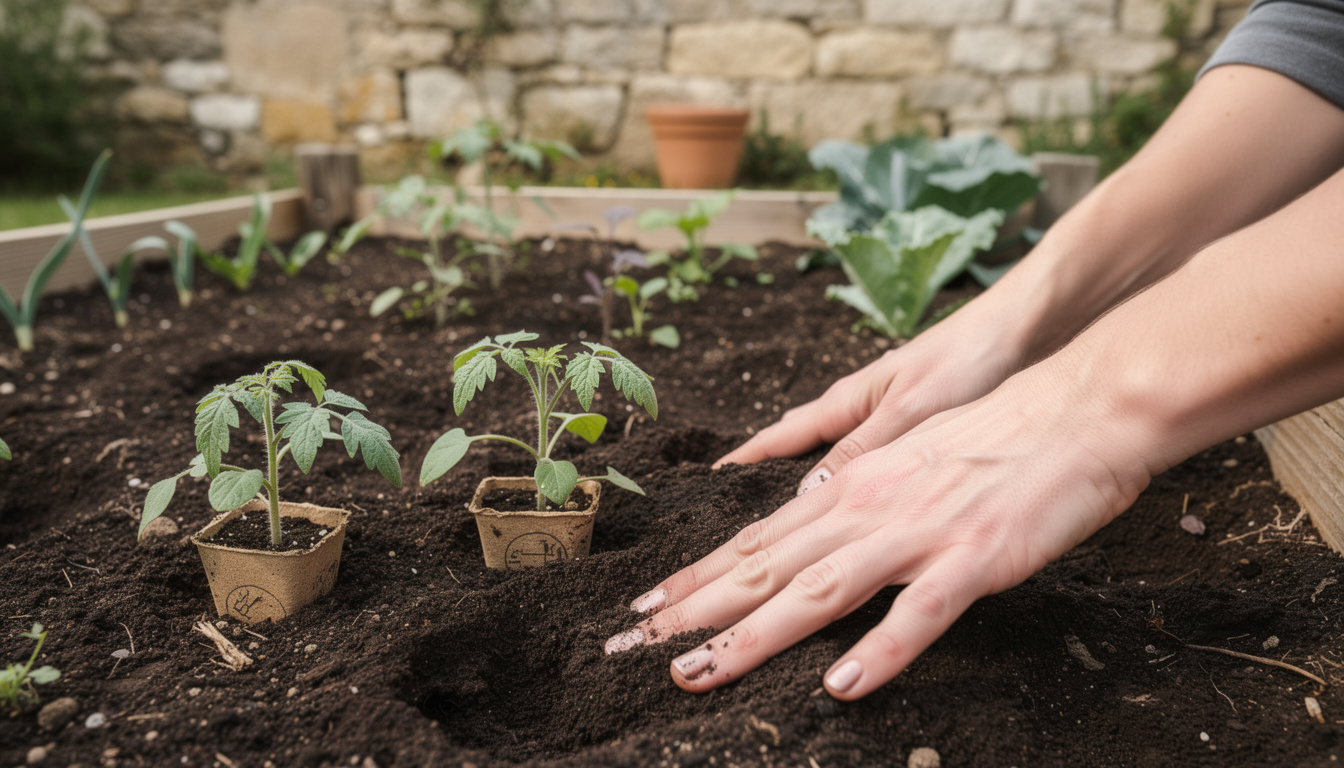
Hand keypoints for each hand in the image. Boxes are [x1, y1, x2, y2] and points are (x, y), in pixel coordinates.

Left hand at [606, 363, 1152, 698]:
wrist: (1081, 407)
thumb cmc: (1001, 437)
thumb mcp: (909, 460)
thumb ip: (860, 496)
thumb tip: (818, 519)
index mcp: (850, 487)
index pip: (755, 539)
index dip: (696, 576)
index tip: (644, 606)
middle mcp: (866, 507)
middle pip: (763, 566)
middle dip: (690, 611)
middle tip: (625, 645)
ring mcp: (917, 532)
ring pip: (817, 591)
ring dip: (751, 638)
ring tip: (693, 673)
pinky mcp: (973, 557)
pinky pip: (919, 613)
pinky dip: (879, 650)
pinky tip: (842, 686)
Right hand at [714, 299, 1027, 492]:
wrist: (1031, 328)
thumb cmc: (970, 358)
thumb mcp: (912, 408)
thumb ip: (863, 451)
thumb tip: (806, 492)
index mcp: (850, 401)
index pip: (781, 437)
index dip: (745, 464)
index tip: (706, 487)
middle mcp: (863, 412)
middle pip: (798, 451)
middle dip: (765, 482)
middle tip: (734, 520)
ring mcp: (891, 422)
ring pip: (836, 464)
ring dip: (811, 492)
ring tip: (786, 527)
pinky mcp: (925, 434)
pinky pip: (875, 472)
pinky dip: (857, 492)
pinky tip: (862, 516)